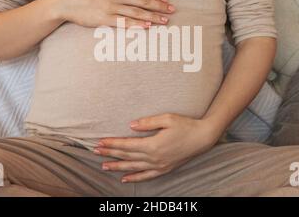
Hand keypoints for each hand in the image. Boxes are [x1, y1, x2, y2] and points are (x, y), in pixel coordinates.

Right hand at [52, 0, 174, 27]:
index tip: (166, 1)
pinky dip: (137, 23)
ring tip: (165, 21)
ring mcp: (110, 6)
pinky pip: (124, 22)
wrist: (67, 1)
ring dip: (153, 16)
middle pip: (143, 1)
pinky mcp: (105, 18)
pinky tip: (148, 26)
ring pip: (137, 12)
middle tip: (172, 11)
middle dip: (159, 6)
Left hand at [94, 113, 221, 182]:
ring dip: (118, 167)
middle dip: (110, 154)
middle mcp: (154, 158)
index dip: (112, 144)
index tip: (100, 142)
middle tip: (96, 152)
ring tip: (104, 166)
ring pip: (133, 168)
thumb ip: (147, 123)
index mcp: (152, 145)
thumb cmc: (185, 125)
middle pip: (127, 157)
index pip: (126, 145)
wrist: (203, 137)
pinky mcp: (165, 169)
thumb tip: (130, 125)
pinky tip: (125, 179)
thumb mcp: (167, 118)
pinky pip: (146, 176)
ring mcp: (159, 165)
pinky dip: (134, 178)